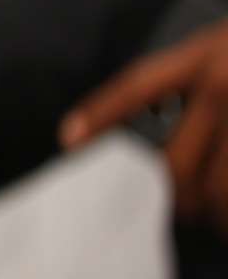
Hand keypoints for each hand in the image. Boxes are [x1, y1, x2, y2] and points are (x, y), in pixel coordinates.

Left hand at [63, 20, 227, 229]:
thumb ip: (203, 82)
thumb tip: (181, 152)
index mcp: (208, 54)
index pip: (139, 86)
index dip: (102, 112)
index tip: (67, 138)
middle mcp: (226, 84)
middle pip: (178, 161)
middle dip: (183, 198)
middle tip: (190, 214)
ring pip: (219, 188)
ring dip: (218, 215)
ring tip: (221, 225)